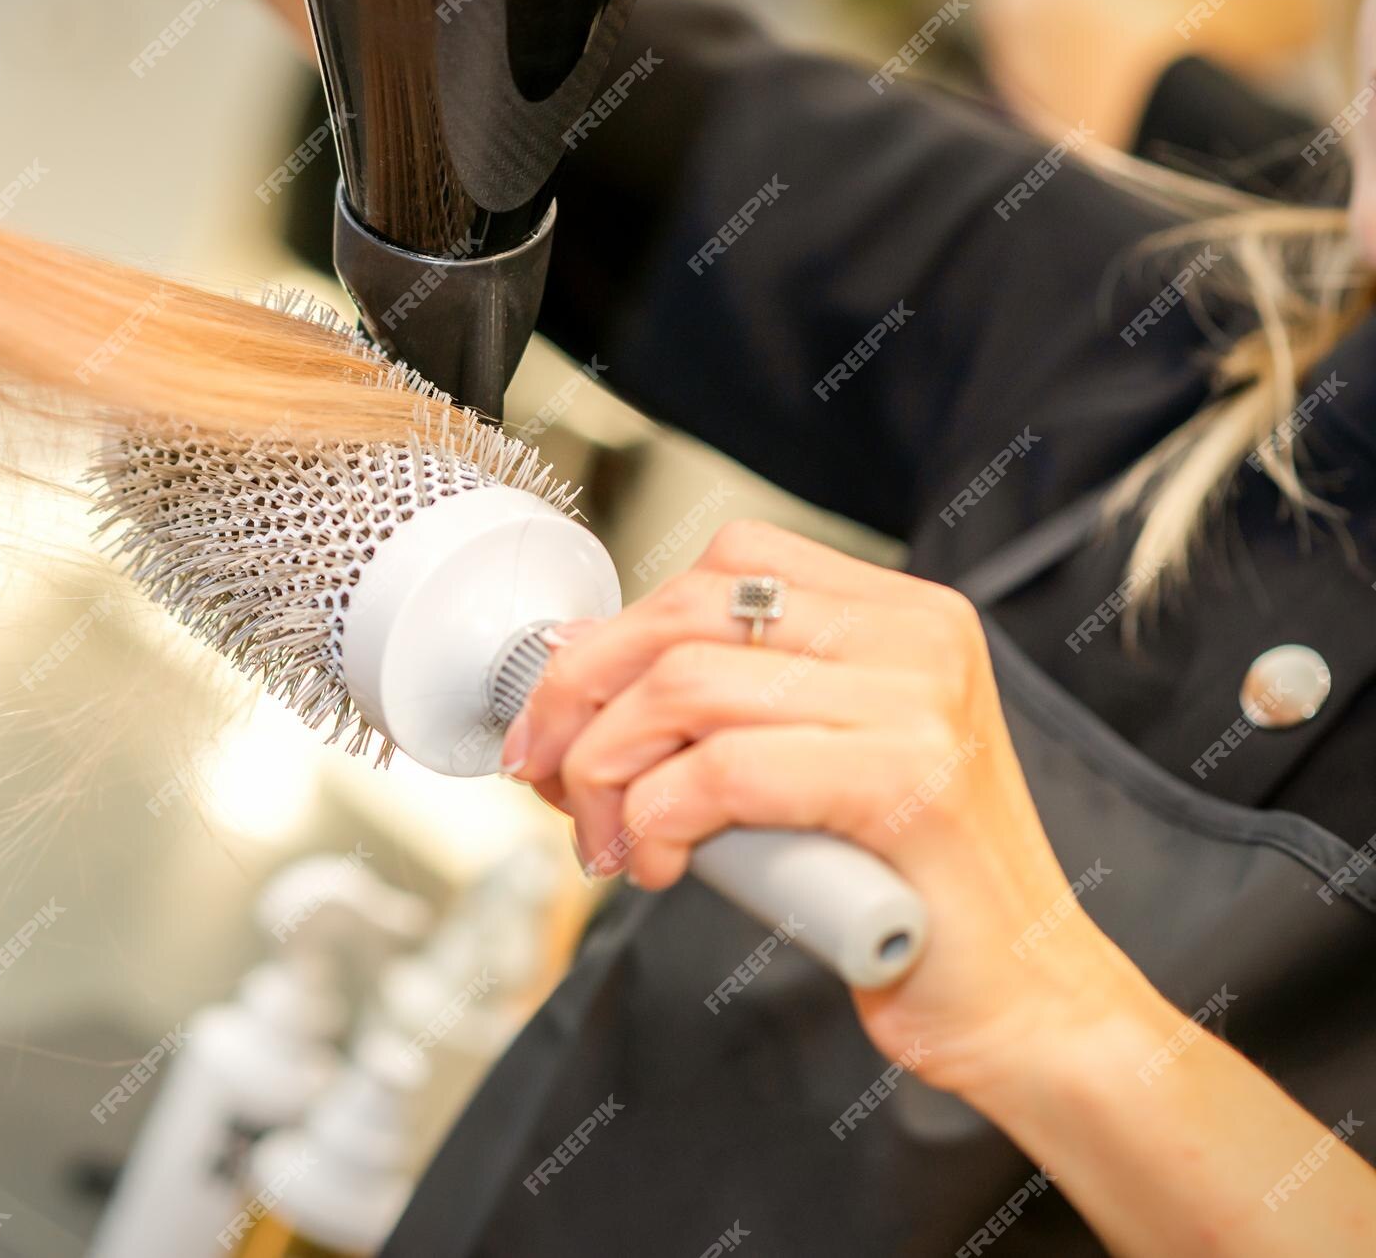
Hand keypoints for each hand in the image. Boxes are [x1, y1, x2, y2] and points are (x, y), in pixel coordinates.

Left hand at [502, 520, 1164, 1097]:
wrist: (1018, 1001)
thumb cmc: (903, 891)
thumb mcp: (800, 769)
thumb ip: (716, 708)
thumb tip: (572, 659)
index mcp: (899, 615)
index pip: (723, 564)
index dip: (616, 632)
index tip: (561, 713)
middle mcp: (916, 636)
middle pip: (685, 616)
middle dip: (579, 696)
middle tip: (547, 775)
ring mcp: (920, 702)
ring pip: (686, 688)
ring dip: (606, 770)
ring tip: (610, 839)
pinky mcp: (908, 781)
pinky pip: (724, 771)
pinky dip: (657, 818)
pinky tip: (663, 864)